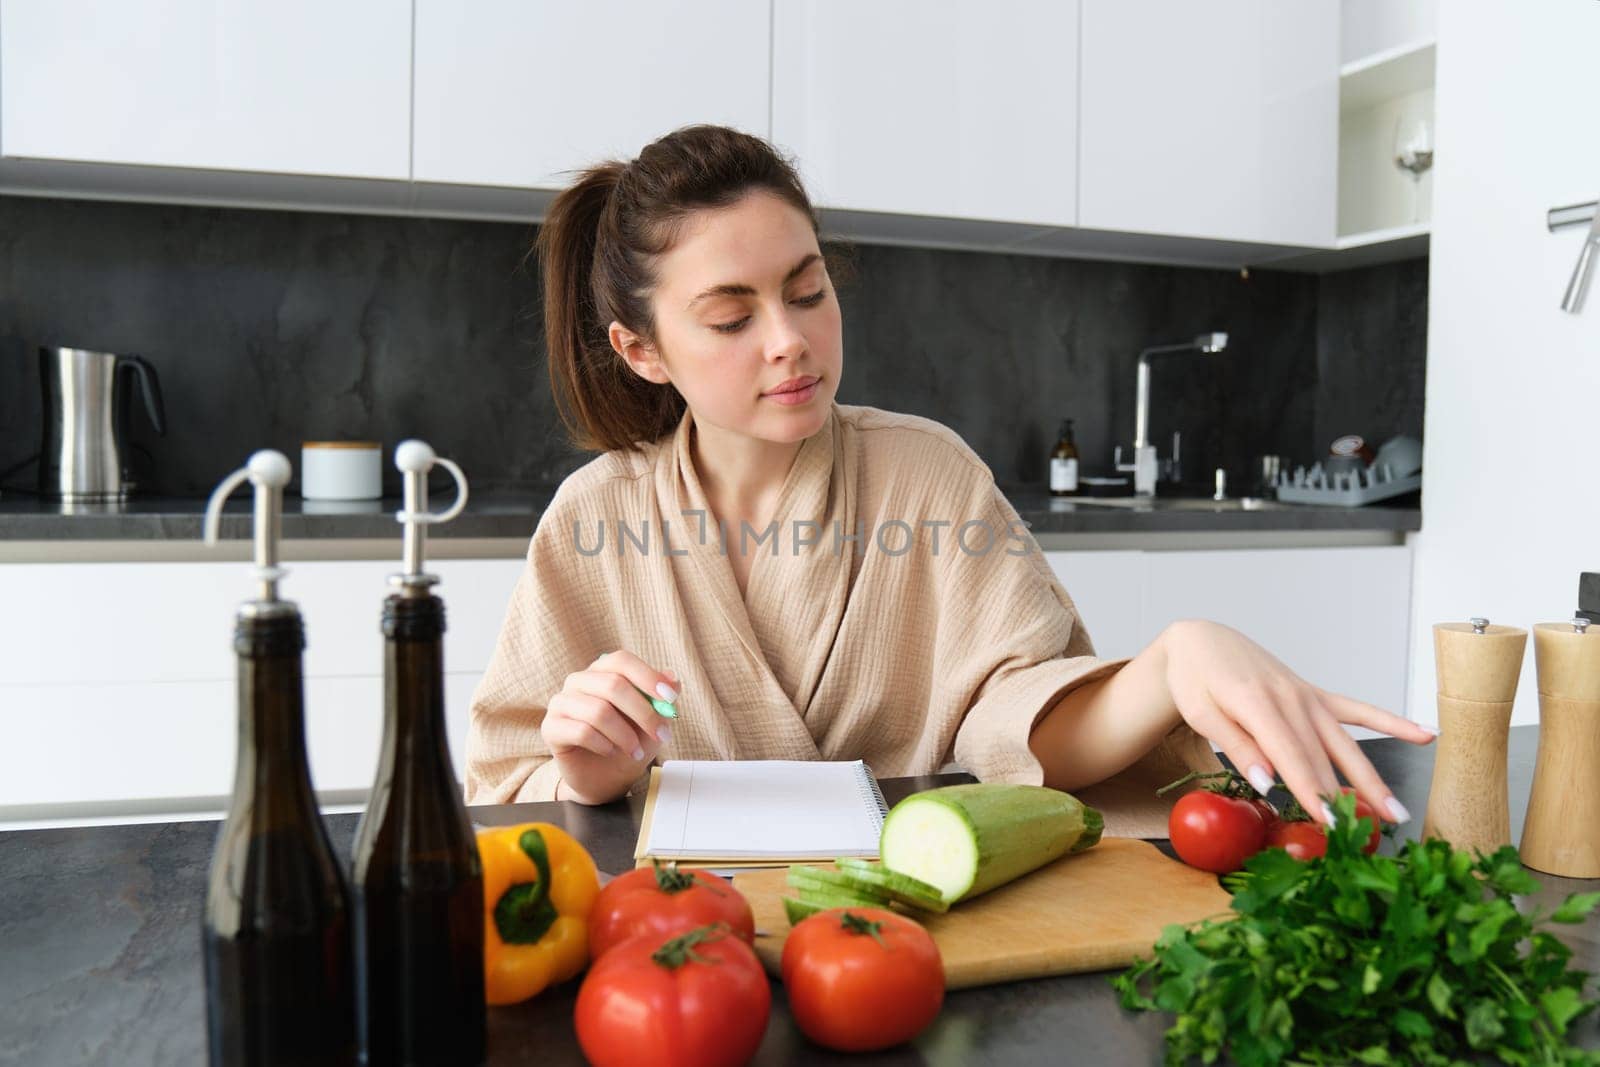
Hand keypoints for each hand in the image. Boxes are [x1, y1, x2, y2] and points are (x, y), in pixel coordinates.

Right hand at [542, 650, 678, 804]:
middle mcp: (578, 681)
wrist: (605, 779)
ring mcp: (561, 703)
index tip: (670, 699)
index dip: (647, 677)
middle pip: (612, 685)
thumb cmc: (628, 742)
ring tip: (635, 751)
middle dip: (643, 713)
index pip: (622, 661)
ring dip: (624, 735)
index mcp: (602, 671)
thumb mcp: (653, 720)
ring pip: (598, 711)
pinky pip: (582, 731)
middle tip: (661, 735)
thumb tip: (674, 679)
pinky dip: (603, 744)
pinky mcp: (551, 728)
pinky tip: (610, 751)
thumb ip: (662, 698)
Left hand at [1159, 619, 1434, 826]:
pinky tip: (1425, 734)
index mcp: (1257, 703)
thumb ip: (1234, 744)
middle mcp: (1291, 698)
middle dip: (1345, 797)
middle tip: (1368, 836)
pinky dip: (1391, 721)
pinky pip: (1357, 710)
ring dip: (1372, 778)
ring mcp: (1307, 695)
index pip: (1290, 756)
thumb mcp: (1200, 711)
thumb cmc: (1195, 679)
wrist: (1203, 641)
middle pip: (1322, 756)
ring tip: (1396, 811)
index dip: (1310, 791)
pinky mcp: (1314, 693)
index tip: (1328, 822)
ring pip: (1345, 742)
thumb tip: (1264, 782)